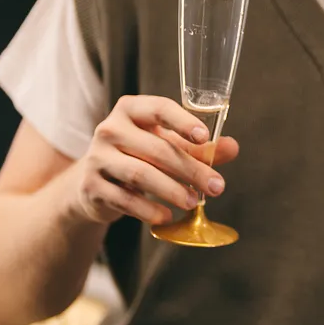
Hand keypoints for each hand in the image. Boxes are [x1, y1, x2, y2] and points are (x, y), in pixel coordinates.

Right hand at [66, 95, 240, 227]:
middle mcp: (110, 129)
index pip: (159, 109)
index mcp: (131, 110)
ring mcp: (97, 157)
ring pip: (139, 173)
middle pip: (156, 148)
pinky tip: (167, 216)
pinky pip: (124, 199)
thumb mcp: (167, 146)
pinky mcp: (91, 186)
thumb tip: (232, 147)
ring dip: (171, 190)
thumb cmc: (138, 156)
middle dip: (190, 169)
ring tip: (193, 202)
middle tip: (216, 186)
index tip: (204, 137)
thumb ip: (199, 148)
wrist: (94, 182)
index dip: (183, 122)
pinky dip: (148, 209)